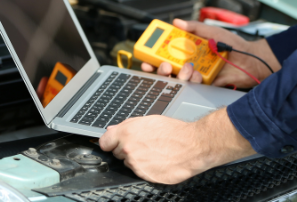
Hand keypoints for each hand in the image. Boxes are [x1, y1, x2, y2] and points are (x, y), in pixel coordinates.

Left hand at [99, 108, 254, 183]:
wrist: (192, 146)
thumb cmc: (172, 131)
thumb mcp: (147, 120)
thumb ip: (127, 126)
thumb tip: (112, 130)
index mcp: (126, 132)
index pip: (104, 142)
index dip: (110, 142)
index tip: (113, 143)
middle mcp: (129, 149)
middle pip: (117, 153)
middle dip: (126, 149)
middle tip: (142, 143)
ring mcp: (136, 165)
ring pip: (129, 163)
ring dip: (136, 159)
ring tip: (153, 151)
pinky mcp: (145, 176)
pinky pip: (139, 172)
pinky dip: (146, 168)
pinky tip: (157, 160)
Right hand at [140, 19, 280, 87]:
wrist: (252, 60)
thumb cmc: (233, 44)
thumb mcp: (212, 31)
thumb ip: (194, 27)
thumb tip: (177, 21)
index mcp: (189, 49)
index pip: (166, 52)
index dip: (154, 54)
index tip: (146, 54)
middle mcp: (189, 62)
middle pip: (167, 67)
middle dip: (160, 68)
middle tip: (163, 65)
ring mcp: (196, 74)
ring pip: (177, 78)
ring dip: (178, 74)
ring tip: (187, 68)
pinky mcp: (205, 85)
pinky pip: (192, 85)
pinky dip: (192, 80)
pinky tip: (197, 75)